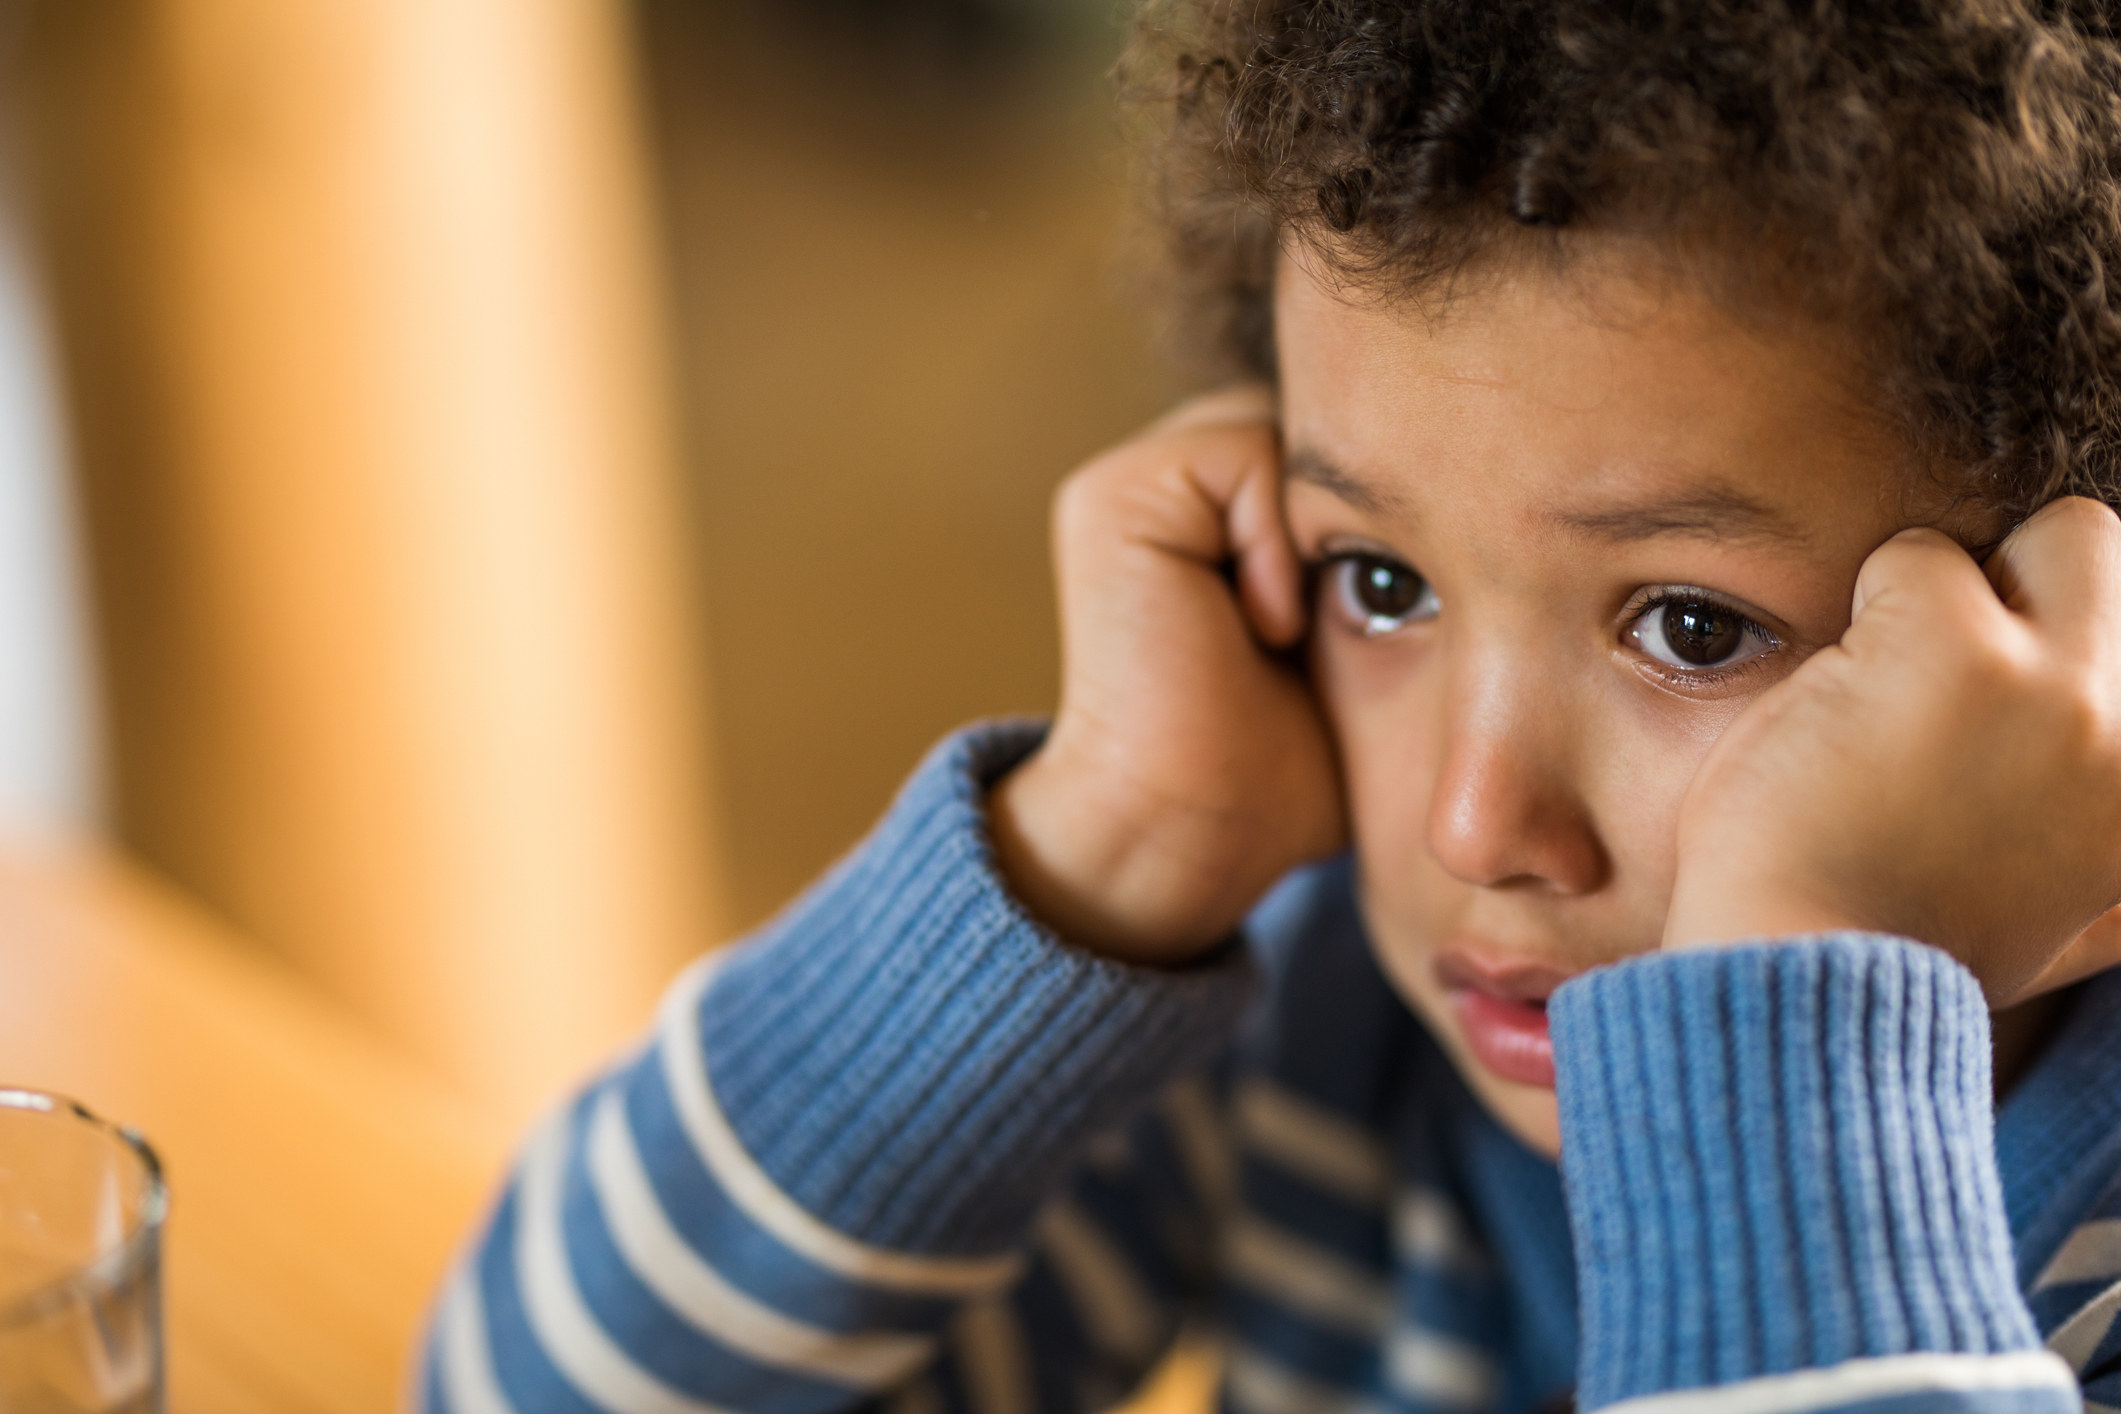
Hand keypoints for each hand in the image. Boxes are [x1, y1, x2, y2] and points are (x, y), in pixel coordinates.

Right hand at [990, 389, 1345, 964]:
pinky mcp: (1118, 495)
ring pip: (1290, 430)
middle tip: (1351, 613)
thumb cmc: (1279, 771)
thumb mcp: (1353, 640)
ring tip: (1287, 630)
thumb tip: (1486, 481)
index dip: (1387, 508)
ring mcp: (1134, 481)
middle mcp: (1170, 483)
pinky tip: (1262, 623)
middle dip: (1354, 511)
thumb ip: (1378, 547)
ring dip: (1312, 532)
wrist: (1193, 831)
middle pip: (1319, 424)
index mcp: (1219, 512)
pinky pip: (1247, 452)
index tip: (1382, 610)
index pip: (1339, 444)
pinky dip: (1275, 538)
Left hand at [1662, 497, 2120, 1003]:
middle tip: (1934, 674)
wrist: (1807, 981)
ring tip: (1883, 710)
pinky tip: (1837, 710)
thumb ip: (2116, 874)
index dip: (2055, 636)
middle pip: (2099, 546)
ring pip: (2029, 536)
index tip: (1981, 699)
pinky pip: (1911, 558)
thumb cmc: (1902, 950)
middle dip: (2016, 579)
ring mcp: (2053, 684)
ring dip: (1935, 600)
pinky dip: (1860, 614)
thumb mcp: (2066, 925)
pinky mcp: (1950, 646)